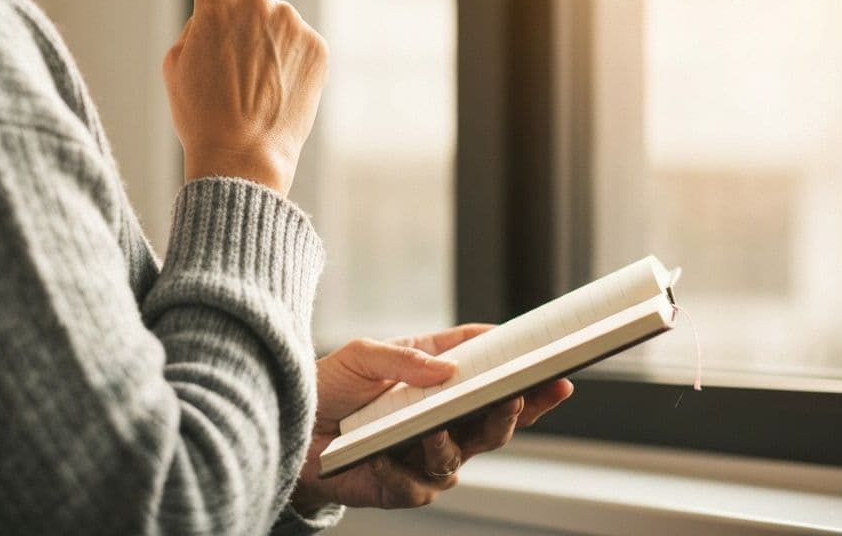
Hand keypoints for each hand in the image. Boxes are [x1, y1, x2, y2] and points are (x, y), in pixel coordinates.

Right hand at [163, 0, 328, 197]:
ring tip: (255, 86)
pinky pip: (299, 41)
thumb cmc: (200, 114)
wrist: (242, 157)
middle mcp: (258, 4)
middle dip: (243, 11)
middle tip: (235, 58)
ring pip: (276, 21)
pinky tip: (278, 91)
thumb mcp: (177, 65)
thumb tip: (221, 17)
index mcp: (215, 5)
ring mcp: (292, 23)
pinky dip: (290, 60)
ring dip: (267, 42)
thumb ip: (197, 26)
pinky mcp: (318, 45)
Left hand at [291, 325, 574, 513]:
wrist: (289, 428)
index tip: (552, 367)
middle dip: (515, 411)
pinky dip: (400, 472)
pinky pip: (417, 486)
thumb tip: (449, 370)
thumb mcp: (362, 355)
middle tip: (518, 395)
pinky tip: (383, 458)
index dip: (523, 373)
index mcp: (439, 380)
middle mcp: (442, 419)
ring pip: (460, 457)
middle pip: (495, 422)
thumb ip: (405, 359)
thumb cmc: (330, 384)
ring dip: (448, 442)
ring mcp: (425, 455)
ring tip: (433, 429)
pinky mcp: (402, 487)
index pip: (491, 375)